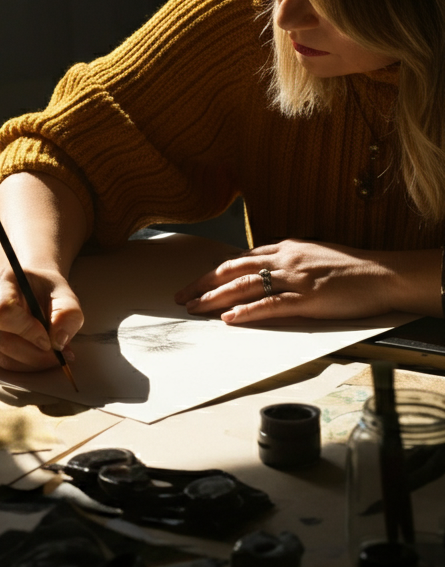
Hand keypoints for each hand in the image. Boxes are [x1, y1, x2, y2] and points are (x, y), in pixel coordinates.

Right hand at [0, 266, 83, 369]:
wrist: (29, 288)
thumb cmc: (45, 290)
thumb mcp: (65, 295)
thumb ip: (67, 314)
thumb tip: (58, 342)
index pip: (4, 311)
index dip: (27, 331)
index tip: (49, 339)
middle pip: (2, 340)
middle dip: (34, 354)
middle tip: (59, 355)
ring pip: (0, 355)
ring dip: (31, 362)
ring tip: (51, 355)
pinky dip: (22, 364)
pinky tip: (36, 355)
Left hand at [174, 239, 398, 322]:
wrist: (386, 274)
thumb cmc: (354, 268)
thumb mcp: (315, 254)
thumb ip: (289, 259)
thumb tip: (267, 266)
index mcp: (286, 248)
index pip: (241, 257)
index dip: (215, 270)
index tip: (197, 281)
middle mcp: (285, 259)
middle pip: (232, 269)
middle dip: (203, 283)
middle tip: (181, 296)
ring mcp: (295, 278)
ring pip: (244, 285)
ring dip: (215, 297)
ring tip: (194, 307)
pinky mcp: (307, 298)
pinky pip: (270, 305)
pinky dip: (246, 312)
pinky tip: (228, 319)